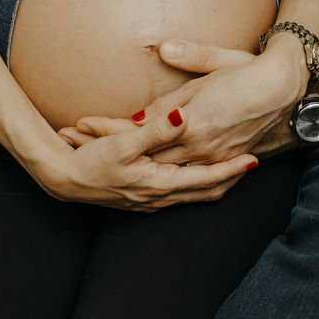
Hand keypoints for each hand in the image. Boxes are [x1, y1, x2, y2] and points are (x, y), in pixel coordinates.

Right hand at [40, 108, 256, 211]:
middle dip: (230, 179)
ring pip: (194, 195)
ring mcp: (151, 201)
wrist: (64, 181)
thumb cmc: (90, 161)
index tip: (254, 159)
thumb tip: (182, 117)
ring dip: (214, 183)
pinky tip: (196, 174)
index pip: (207, 178)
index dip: (232, 168)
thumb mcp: (122, 143)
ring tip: (232, 169)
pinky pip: (179, 195)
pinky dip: (196, 185)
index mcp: (160, 183)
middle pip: (206, 192)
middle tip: (251, 165)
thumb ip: (154, 130)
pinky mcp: (142, 199)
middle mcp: (160, 197)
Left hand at [75, 36, 307, 166]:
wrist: (285, 89)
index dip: (113, 130)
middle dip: (118, 155)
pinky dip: (171, 181)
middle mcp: (199, 145)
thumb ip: (186, 57)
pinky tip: (159, 186)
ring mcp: (213, 157)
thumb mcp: (214, 62)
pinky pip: (194, 179)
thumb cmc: (248, 71)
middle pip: (149, 156)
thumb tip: (161, 48)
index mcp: (190, 121)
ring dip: (141, 172)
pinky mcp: (225, 162)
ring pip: (169, 172)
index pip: (142, 130)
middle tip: (85, 154)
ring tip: (109, 176)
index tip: (87, 127)